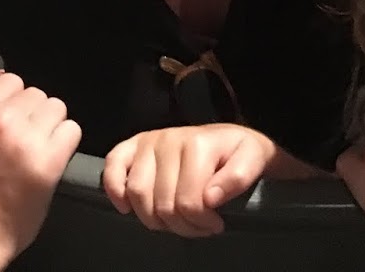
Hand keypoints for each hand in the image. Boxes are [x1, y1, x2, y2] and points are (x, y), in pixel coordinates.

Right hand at [0, 72, 80, 262]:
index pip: (12, 80)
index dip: (12, 100)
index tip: (7, 119)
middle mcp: (3, 119)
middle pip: (36, 94)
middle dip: (31, 113)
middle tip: (21, 137)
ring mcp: (27, 139)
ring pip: (57, 108)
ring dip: (50, 125)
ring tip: (37, 146)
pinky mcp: (50, 160)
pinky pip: (71, 130)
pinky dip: (65, 141)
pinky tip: (51, 155)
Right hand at [101, 123, 276, 237]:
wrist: (228, 138)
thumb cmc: (238, 153)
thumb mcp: (252, 161)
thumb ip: (237, 178)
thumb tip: (211, 197)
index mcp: (197, 144)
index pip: (188, 202)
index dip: (201, 223)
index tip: (215, 225)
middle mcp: (168, 139)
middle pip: (162, 203)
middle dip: (181, 225)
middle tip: (196, 227)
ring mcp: (148, 142)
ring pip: (137, 193)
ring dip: (152, 218)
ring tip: (173, 220)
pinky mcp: (133, 144)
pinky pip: (113, 165)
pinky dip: (114, 189)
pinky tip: (126, 207)